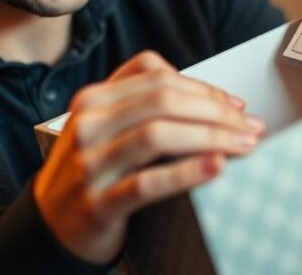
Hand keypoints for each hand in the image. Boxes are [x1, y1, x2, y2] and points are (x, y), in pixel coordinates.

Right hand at [32, 51, 264, 264]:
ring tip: (244, 146)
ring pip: (158, 135)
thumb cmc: (95, 170)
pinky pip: (147, 183)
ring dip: (211, 137)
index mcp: (93, 99)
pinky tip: (217, 168)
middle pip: (162, 101)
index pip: (156, 76)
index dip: (203, 87)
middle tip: (251, 127)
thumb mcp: (105, 126)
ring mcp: (90, 164)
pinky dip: (186, 173)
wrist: (51, 225)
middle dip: (215, 111)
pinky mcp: (98, 203)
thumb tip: (215, 99)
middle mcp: (88, 125)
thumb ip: (143, 102)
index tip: (237, 105)